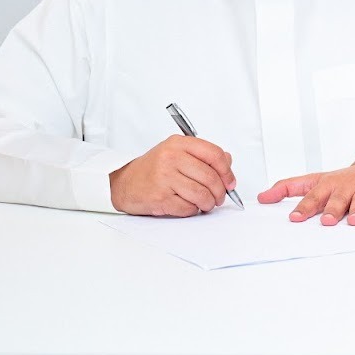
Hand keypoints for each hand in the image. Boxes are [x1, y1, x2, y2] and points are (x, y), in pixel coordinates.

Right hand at [109, 135, 235, 216]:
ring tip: (206, 204)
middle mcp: (171, 158)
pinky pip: (187, 208)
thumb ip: (203, 155)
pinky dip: (193, 210)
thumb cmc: (154, 168)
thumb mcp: (177, 152)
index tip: (230, 182)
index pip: (214, 154)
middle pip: (210, 177)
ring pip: (201, 194)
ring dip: (208, 203)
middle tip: (219, 197)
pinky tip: (189, 206)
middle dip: (220, 192)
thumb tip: (228, 162)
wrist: (124, 182)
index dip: (227, 171)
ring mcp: (164, 177)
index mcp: (179, 143)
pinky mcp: (159, 197)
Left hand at [257, 160, 354, 225]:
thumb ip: (289, 188)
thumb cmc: (344, 179)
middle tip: (327, 221)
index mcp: (328, 184)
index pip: (313, 195)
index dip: (304, 207)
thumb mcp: (316, 180)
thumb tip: (263, 197)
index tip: (295, 218)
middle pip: (338, 198)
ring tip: (354, 221)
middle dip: (332, 209)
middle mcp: (346, 186)